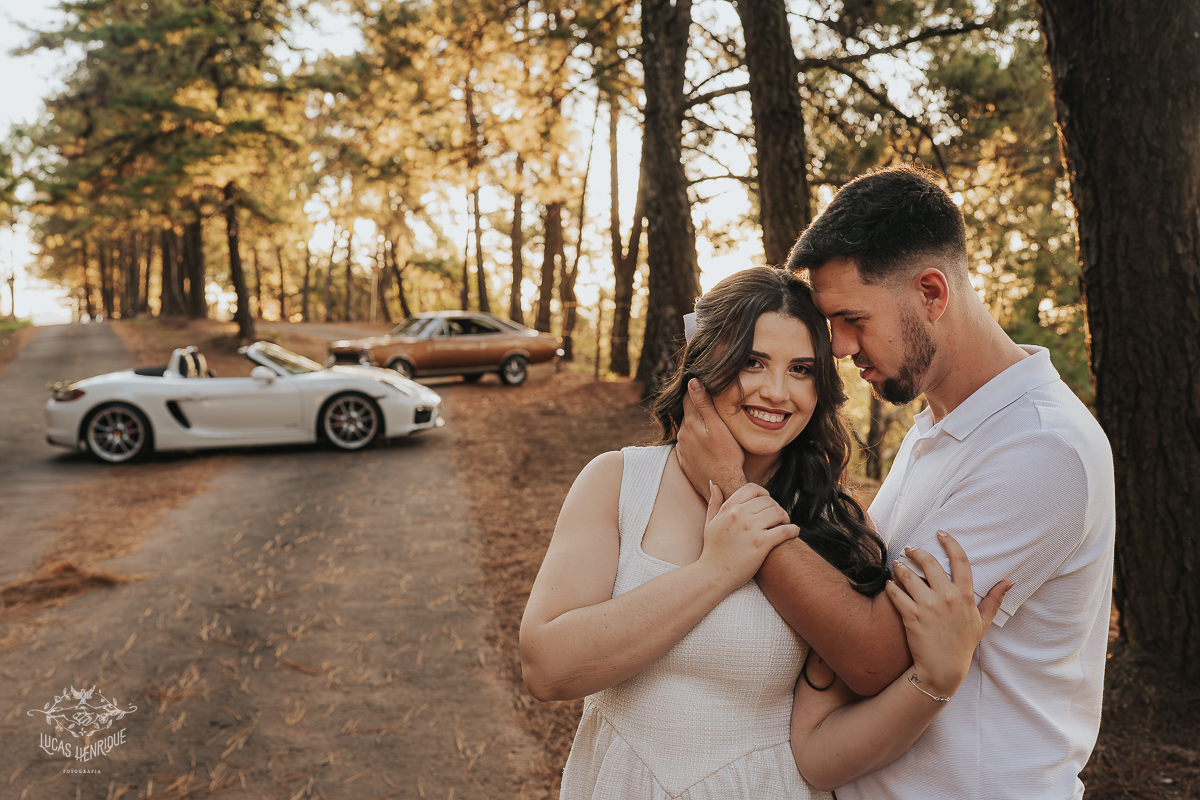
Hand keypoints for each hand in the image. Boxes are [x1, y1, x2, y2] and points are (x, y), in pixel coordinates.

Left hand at [678, 378, 745, 498]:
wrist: (723, 486)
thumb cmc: (727, 456)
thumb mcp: (719, 426)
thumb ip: (704, 403)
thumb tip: (692, 381)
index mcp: (690, 423)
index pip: (688, 397)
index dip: (696, 390)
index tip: (704, 385)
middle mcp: (682, 434)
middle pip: (687, 413)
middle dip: (696, 407)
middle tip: (712, 405)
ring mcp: (682, 449)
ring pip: (687, 429)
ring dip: (696, 425)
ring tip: (711, 426)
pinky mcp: (684, 461)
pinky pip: (688, 444)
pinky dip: (695, 440)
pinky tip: (707, 444)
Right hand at [699, 482, 798, 590]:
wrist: (713, 574)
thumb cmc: (713, 550)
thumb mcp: (709, 523)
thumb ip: (714, 503)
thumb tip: (714, 485)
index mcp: (729, 508)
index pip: (752, 489)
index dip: (764, 493)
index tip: (768, 503)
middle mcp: (740, 515)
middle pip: (768, 501)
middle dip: (776, 507)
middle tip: (779, 518)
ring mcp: (751, 529)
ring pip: (778, 513)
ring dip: (785, 518)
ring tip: (785, 524)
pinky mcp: (761, 544)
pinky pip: (784, 530)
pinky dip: (793, 530)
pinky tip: (794, 532)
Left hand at [885, 531, 1010, 699]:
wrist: (943, 669)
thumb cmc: (963, 644)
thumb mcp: (983, 622)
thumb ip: (995, 600)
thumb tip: (1010, 581)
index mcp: (966, 596)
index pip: (960, 560)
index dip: (950, 542)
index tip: (941, 532)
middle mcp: (947, 597)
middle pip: (929, 562)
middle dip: (915, 551)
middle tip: (909, 549)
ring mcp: (928, 606)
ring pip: (908, 575)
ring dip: (900, 567)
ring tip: (897, 565)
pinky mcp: (911, 615)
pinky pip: (895, 593)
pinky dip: (890, 586)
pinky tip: (890, 584)